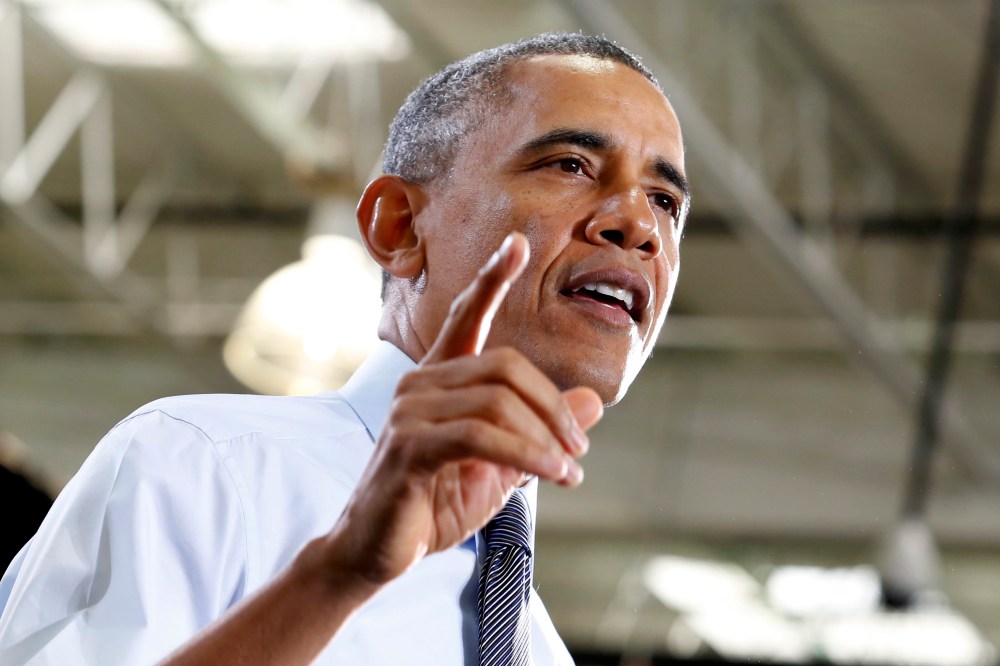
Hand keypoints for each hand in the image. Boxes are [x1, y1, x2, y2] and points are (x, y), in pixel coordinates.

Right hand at [323, 232, 603, 587]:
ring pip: (497, 400)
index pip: (466, 316)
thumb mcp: (500, 467)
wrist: (376, 553)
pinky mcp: (408, 446)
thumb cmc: (432, 505)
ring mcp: (409, 411)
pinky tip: (549, 474)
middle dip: (553, 406)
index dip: (491, 278)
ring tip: (568, 471)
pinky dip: (525, 454)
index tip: (518, 243)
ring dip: (545, 438)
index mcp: (439, 379)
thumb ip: (540, 431)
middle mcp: (420, 384)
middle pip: (505, 365)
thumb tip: (592, 403)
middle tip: (579, 448)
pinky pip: (481, 435)